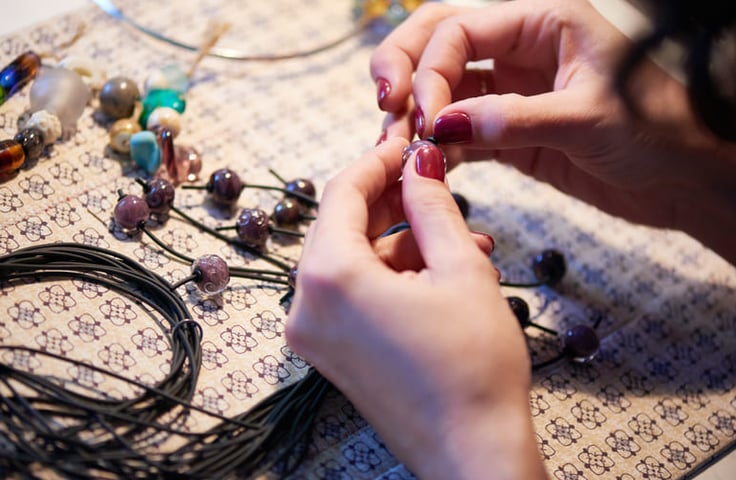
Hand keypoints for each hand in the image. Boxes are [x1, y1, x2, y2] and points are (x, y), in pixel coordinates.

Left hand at [286, 138, 546, 478]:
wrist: (473, 455)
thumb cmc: (473, 368)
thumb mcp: (461, 269)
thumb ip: (432, 205)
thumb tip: (420, 161)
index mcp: (329, 277)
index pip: (342, 193)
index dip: (378, 160)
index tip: (407, 143)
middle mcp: (305, 305)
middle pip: (342, 226)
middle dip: (390, 202)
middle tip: (432, 182)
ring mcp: (314, 334)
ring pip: (352, 261)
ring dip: (400, 242)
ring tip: (460, 237)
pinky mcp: (330, 353)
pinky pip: (353, 294)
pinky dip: (390, 276)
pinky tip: (440, 270)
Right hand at [371, 0, 735, 263]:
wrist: (685, 179)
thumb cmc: (661, 130)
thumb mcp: (589, 118)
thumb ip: (514, 120)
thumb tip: (444, 126)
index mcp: (543, 23)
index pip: (461, 29)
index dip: (432, 69)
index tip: (428, 116)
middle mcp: (520, 52)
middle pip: (439, 44)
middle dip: (404, 70)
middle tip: (386, 105)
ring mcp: (510, 94)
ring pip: (443, 92)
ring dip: (415, 115)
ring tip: (397, 146)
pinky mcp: (509, 135)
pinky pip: (459, 133)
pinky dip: (437, 147)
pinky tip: (425, 165)